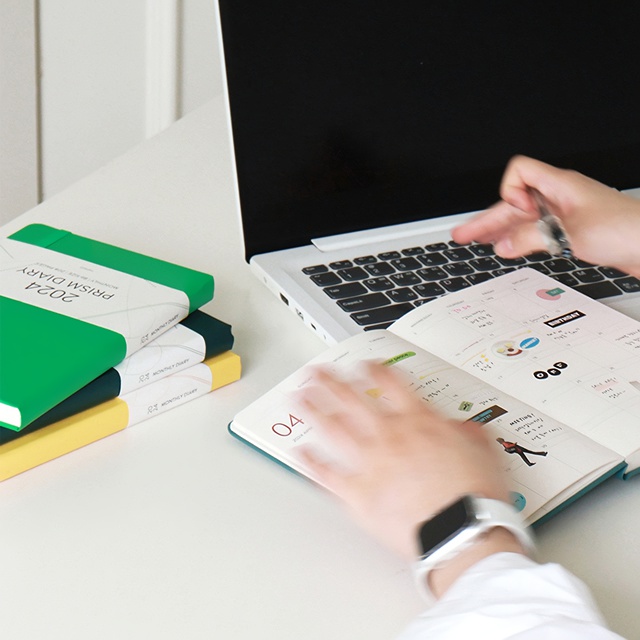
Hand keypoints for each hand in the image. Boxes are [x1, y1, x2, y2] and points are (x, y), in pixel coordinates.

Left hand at [299, 363, 522, 596]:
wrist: (462, 533)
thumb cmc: (472, 497)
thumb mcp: (481, 452)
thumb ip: (466, 433)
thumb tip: (461, 427)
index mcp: (418, 422)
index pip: (390, 384)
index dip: (374, 370)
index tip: (364, 366)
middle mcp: (390, 436)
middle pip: (352, 398)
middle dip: (330, 381)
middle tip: (316, 373)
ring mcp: (371, 463)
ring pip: (334, 428)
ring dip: (314, 410)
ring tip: (300, 399)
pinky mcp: (360, 494)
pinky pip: (328, 475)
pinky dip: (312, 463)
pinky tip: (300, 453)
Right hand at [451, 155, 639, 276]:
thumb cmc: (626, 229)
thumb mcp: (570, 234)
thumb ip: (532, 238)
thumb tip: (505, 244)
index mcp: (560, 185)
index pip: (520, 172)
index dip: (510, 192)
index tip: (516, 213)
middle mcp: (560, 196)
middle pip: (515, 202)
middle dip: (488, 218)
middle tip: (463, 234)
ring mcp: (566, 213)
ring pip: (524, 219)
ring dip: (501, 231)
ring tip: (479, 242)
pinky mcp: (573, 229)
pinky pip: (538, 231)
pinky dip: (521, 239)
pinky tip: (510, 247)